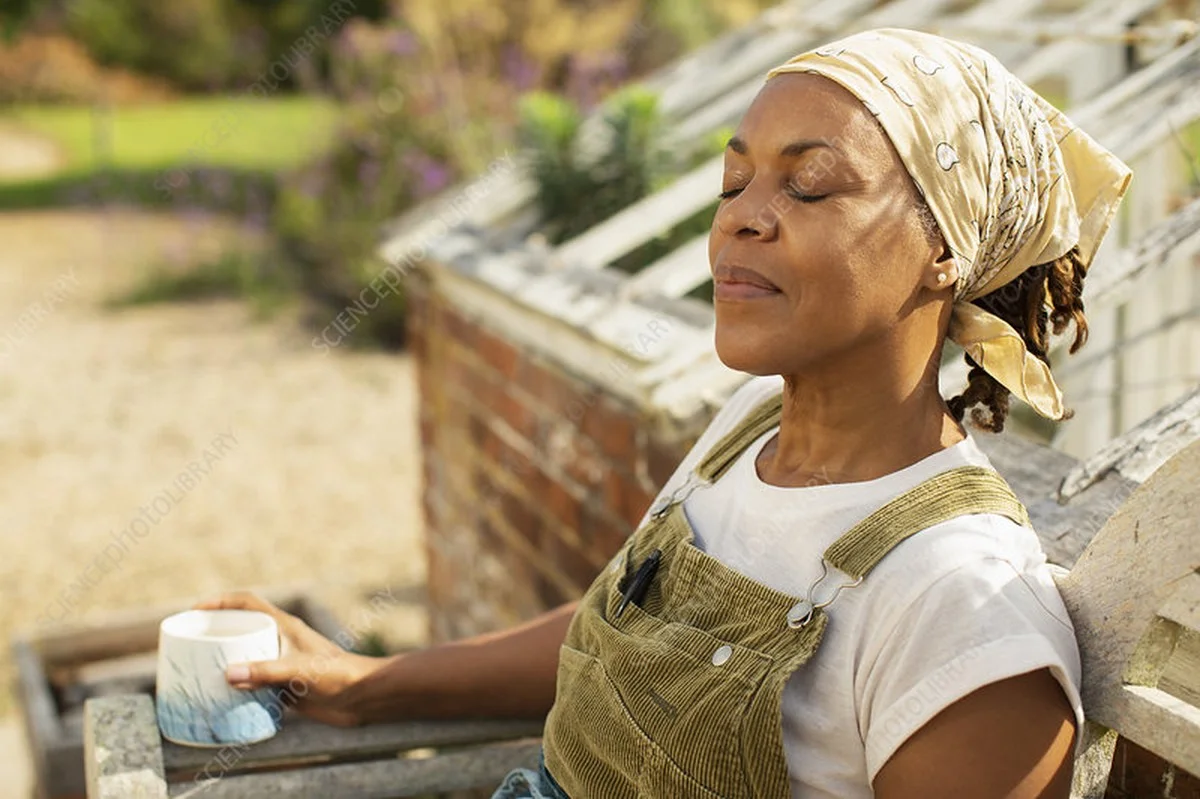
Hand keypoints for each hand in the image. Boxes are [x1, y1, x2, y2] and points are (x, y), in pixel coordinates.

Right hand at [193, 591, 379, 726]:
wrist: (363, 697)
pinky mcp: (284, 686)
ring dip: (223, 664)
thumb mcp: (300, 670)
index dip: (220, 602)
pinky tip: (219, 703)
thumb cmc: (338, 675)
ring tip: (195, 675)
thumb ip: (266, 672)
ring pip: (245, 658)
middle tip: (187, 648)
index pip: (247, 603)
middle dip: (215, 635)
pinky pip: (253, 685)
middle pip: (241, 630)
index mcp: (284, 626)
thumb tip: (227, 675)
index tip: (194, 611)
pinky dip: (236, 691)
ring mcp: (281, 663)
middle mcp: (279, 641)